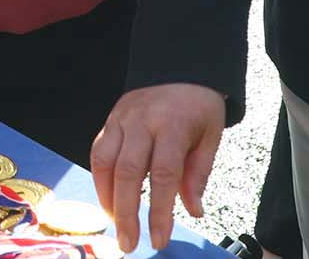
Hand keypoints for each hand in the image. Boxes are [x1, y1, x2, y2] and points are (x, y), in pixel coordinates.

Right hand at [90, 83, 225, 252]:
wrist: (180, 67)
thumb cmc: (198, 107)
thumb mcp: (210, 136)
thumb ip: (198, 173)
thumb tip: (193, 210)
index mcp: (173, 125)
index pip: (163, 175)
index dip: (159, 211)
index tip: (158, 239)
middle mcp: (143, 121)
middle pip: (128, 172)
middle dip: (126, 213)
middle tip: (129, 243)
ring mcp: (122, 117)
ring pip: (105, 162)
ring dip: (107, 197)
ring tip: (116, 223)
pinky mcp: (111, 118)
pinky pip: (98, 151)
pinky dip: (100, 179)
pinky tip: (108, 198)